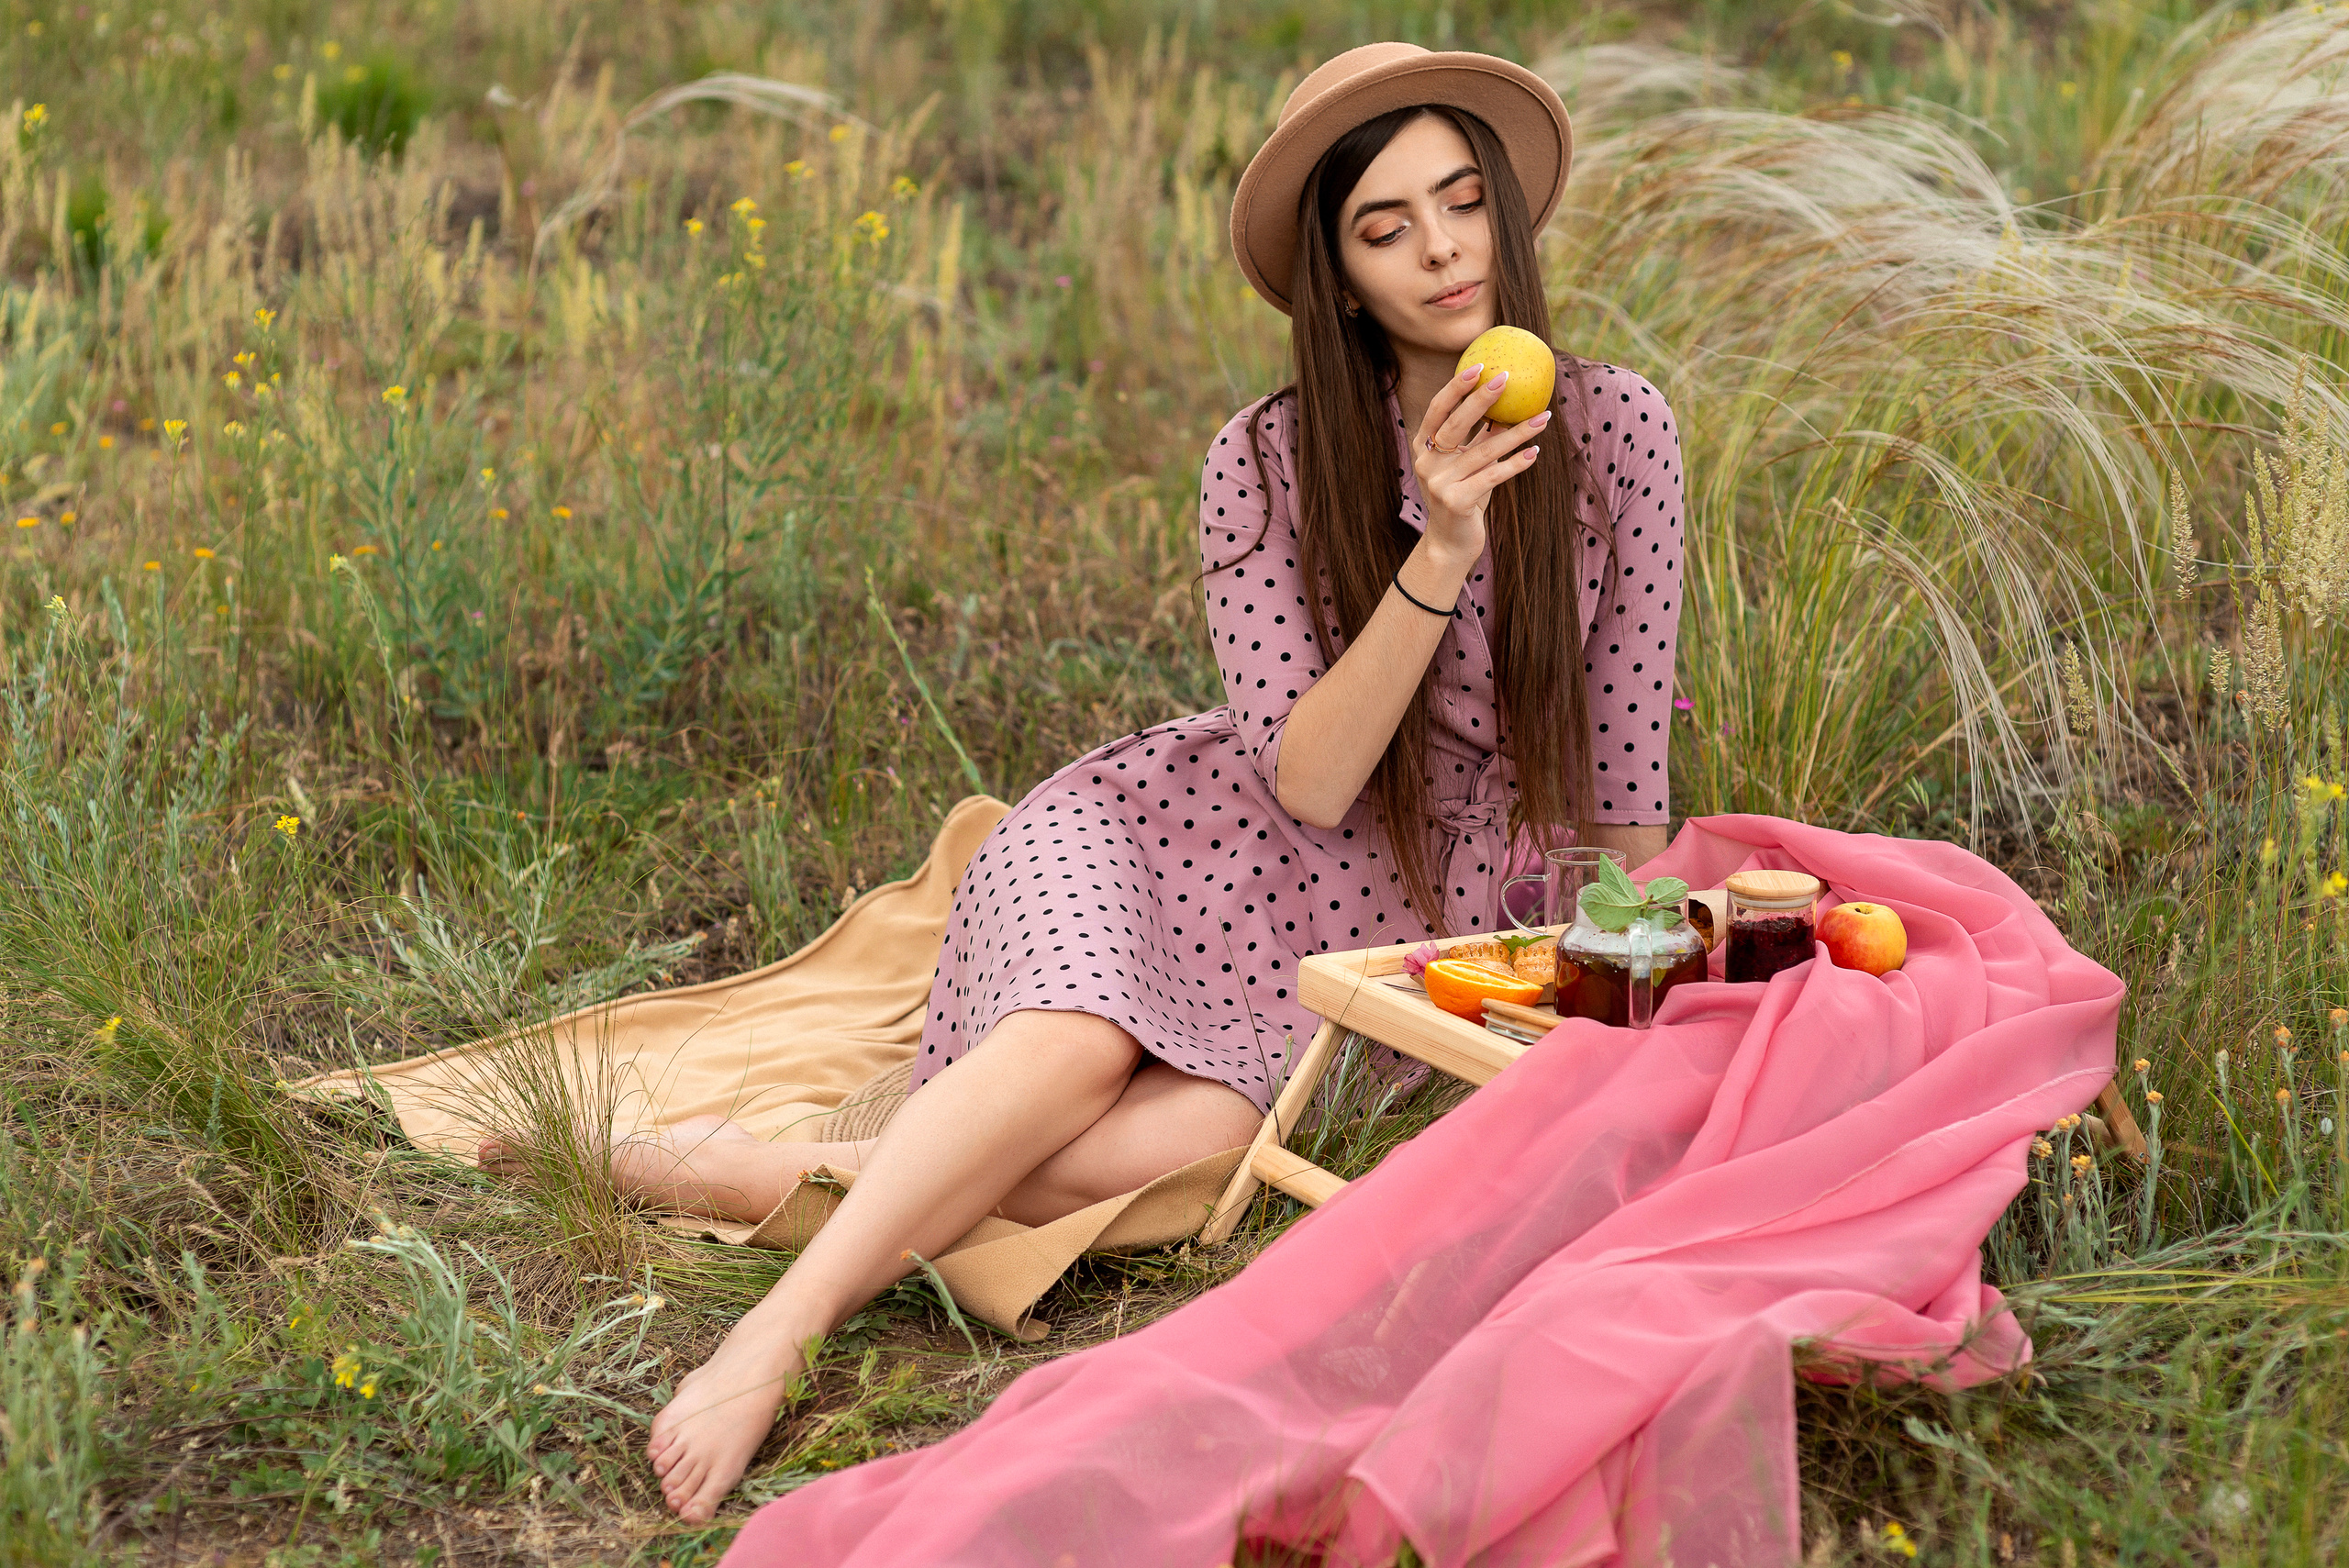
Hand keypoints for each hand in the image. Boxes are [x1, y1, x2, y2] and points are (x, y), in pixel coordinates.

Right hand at [1412, 360, 1551, 565]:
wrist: (1451, 542)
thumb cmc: (1464, 495)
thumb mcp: (1470, 462)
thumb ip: (1481, 437)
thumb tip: (1509, 403)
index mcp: (1424, 447)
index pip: (1437, 410)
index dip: (1456, 387)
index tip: (1479, 366)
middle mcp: (1427, 463)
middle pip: (1455, 424)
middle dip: (1482, 399)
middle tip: (1507, 378)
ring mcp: (1439, 483)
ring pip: (1483, 452)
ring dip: (1517, 433)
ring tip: (1543, 417)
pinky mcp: (1456, 502)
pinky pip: (1492, 477)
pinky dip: (1515, 464)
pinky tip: (1535, 452)